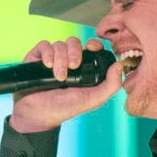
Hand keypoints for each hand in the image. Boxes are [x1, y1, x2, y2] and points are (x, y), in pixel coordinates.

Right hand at [8, 36, 122, 132]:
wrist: (38, 114)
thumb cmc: (65, 108)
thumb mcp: (93, 99)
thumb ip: (111, 85)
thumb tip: (120, 65)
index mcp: (84, 67)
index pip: (90, 46)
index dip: (93, 43)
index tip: (92, 48)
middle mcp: (68, 60)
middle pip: (74, 42)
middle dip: (75, 52)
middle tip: (73, 67)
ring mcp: (52, 58)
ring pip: (59, 44)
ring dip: (60, 59)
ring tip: (58, 76)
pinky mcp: (37, 58)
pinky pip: (44, 45)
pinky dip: (47, 53)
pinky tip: (47, 66)